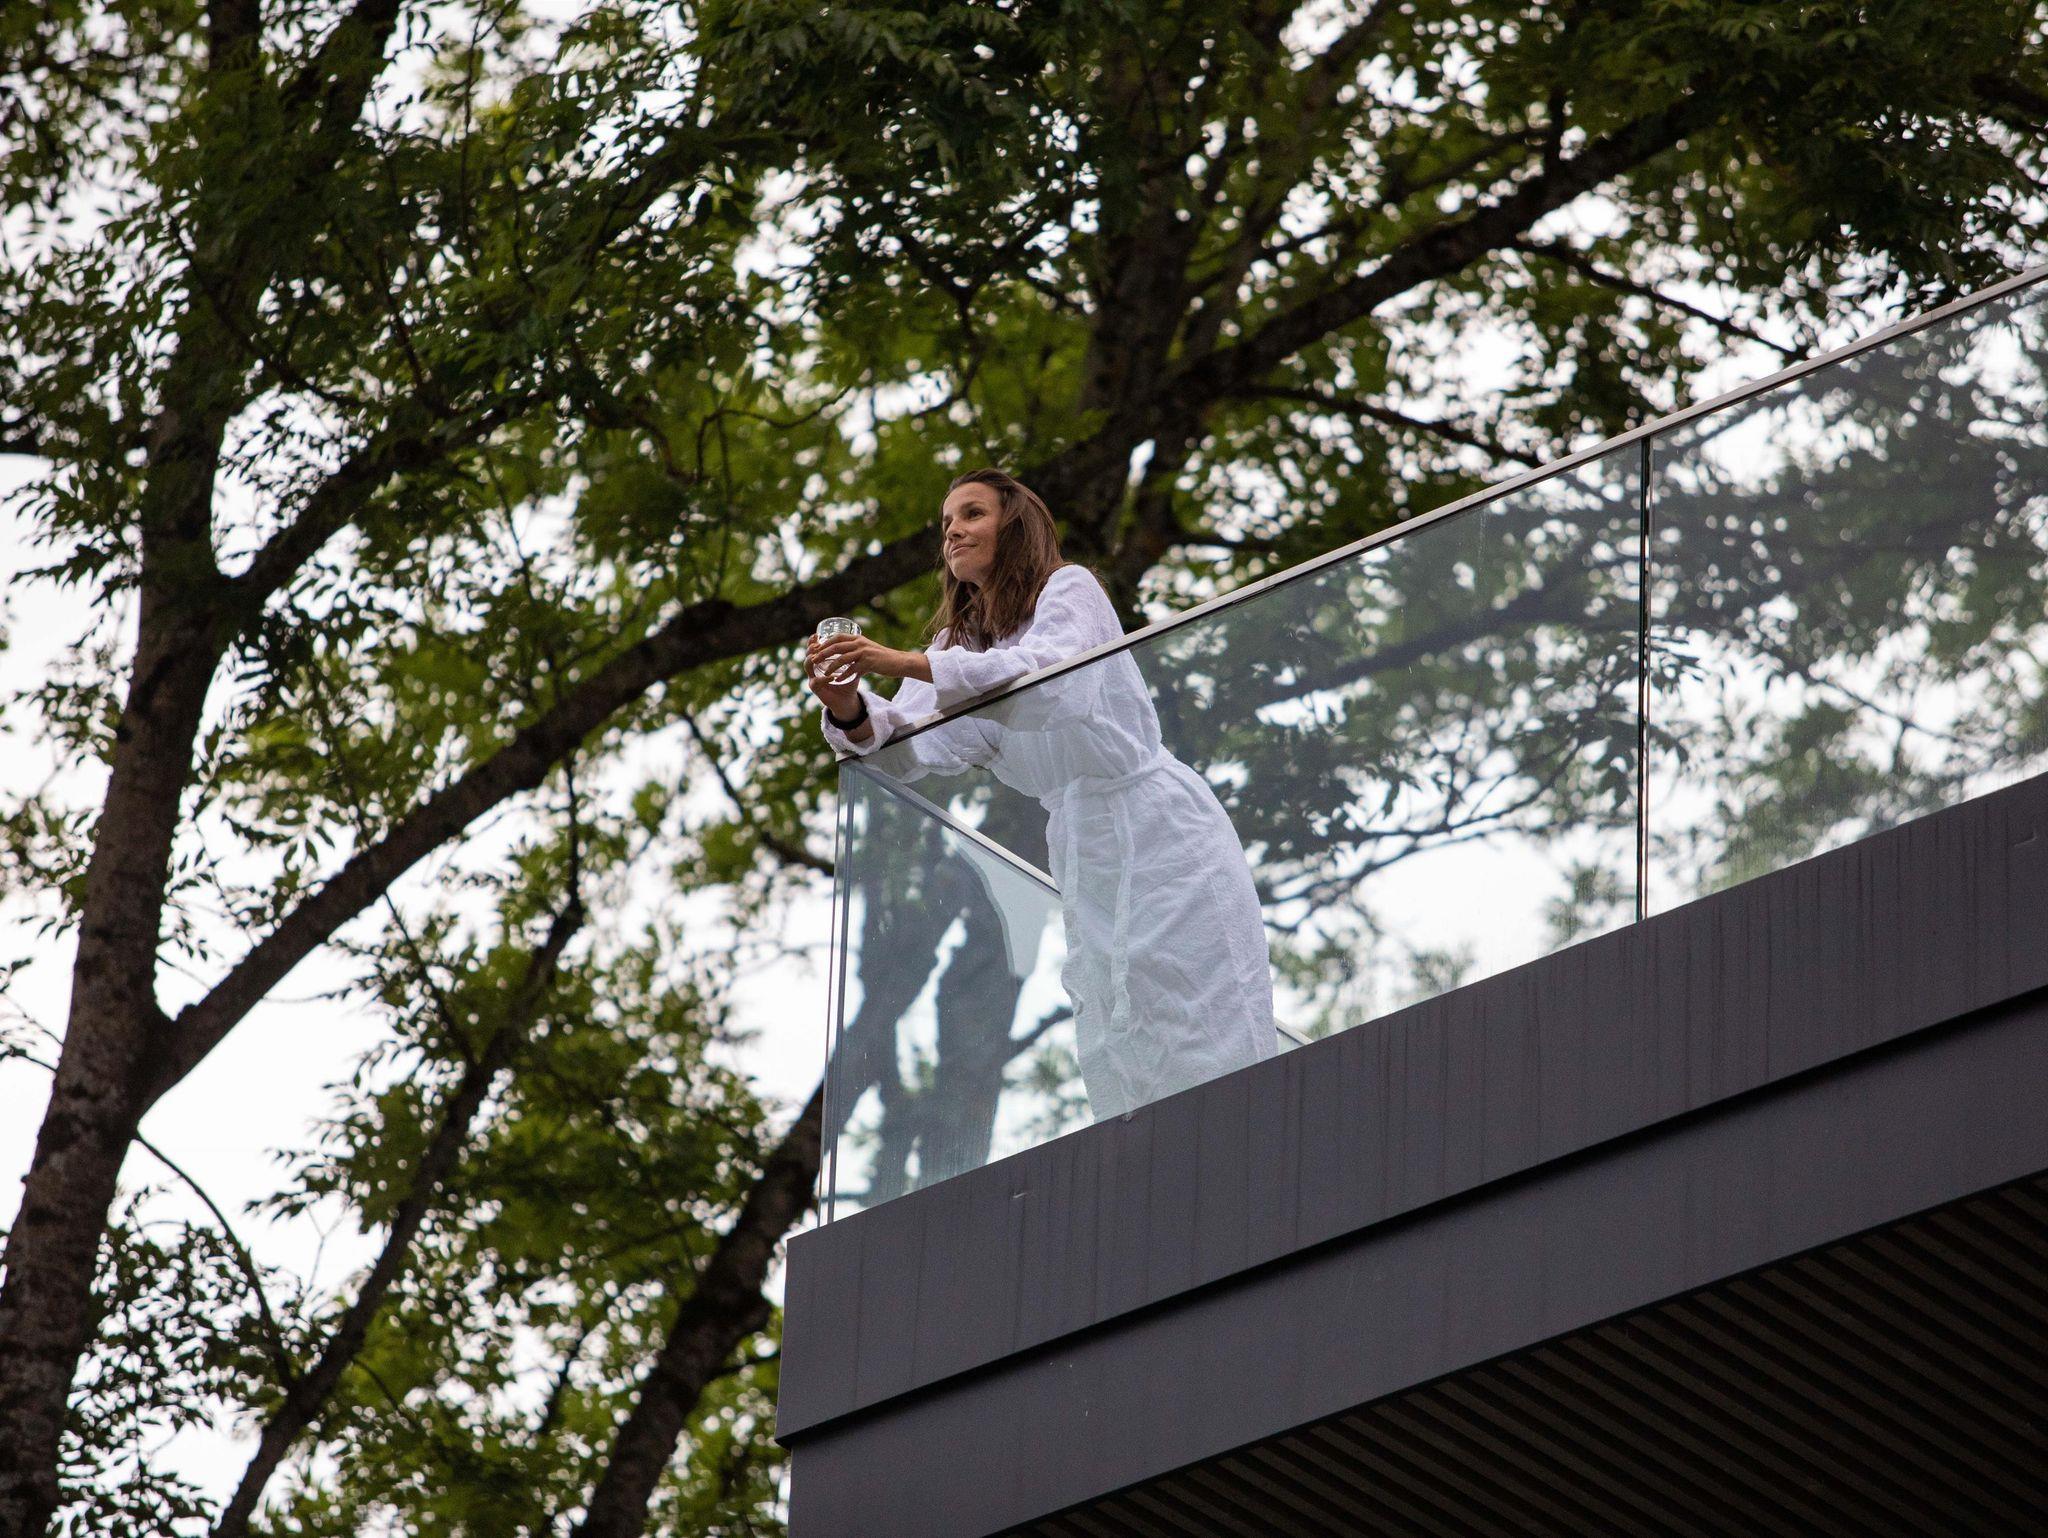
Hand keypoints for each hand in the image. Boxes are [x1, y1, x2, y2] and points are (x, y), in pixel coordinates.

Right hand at [804, 636, 861, 718]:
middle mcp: (814, 670)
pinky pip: (816, 682)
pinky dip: (824, 678)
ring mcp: (813, 679)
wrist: (848, 700)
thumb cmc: (848, 682)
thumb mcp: (849, 666)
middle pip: (807, 655)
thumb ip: (850, 655)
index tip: (816, 634)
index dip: (811, 642)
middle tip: (817, 644)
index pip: (812, 650)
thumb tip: (859, 639)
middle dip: (810, 648)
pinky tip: (832, 676)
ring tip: (818, 655)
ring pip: (807, 666)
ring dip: (812, 660)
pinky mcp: (816, 689)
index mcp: (820, 663)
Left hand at [807, 634, 930, 687]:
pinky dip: (844, 676)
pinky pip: (853, 670)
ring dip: (831, 666)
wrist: (898, 662)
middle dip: (823, 653)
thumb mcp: (867, 649)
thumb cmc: (882, 657)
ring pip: (843, 658)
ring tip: (824, 674)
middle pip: (836, 646)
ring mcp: (864, 652)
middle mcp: (860, 643)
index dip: (825, 643)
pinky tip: (837, 681)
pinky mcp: (869, 663)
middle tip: (814, 660)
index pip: (837, 637)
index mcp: (858, 638)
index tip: (815, 649)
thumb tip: (843, 651)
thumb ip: (856, 649)